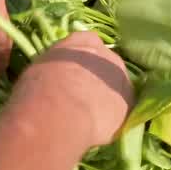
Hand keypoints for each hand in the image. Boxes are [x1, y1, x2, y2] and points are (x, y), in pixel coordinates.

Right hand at [10, 32, 132, 147]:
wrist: (59, 110)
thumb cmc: (41, 86)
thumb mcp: (42, 67)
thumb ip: (57, 66)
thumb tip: (57, 75)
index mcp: (85, 41)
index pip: (87, 44)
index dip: (79, 62)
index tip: (70, 74)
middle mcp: (108, 55)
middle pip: (105, 65)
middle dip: (96, 79)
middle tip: (80, 97)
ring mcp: (122, 78)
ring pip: (116, 88)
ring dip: (106, 98)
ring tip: (88, 116)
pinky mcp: (129, 103)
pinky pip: (122, 110)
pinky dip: (112, 118)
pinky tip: (98, 128)